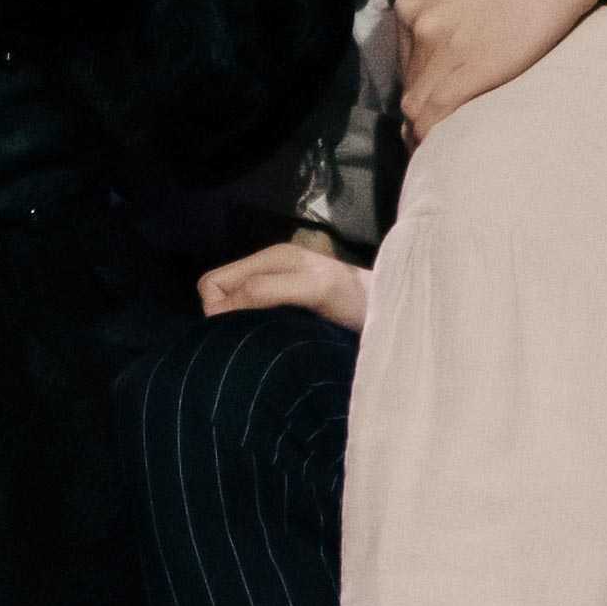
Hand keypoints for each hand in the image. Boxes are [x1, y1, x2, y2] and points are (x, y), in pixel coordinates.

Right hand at [197, 241, 368, 335]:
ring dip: (240, 328)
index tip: (235, 334)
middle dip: (224, 318)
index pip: (212, 282)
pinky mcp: (291, 308)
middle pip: (221, 294)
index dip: (215, 309)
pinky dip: (256, 332)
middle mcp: (270, 270)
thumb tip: (218, 310)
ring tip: (258, 346)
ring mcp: (280, 288)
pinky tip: (270, 345)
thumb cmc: (356, 299)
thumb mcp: (312, 290)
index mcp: (270, 259)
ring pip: (236, 308)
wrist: (393, 312)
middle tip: (246, 342)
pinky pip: (256, 318)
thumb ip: (267, 291)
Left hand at [392, 0, 606, 136]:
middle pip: (409, 88)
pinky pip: (434, 117)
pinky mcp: (466, 65)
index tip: (442, 115)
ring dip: (430, 136)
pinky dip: (437, 141)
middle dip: (426, 118)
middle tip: (447, 142)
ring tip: (450, 153)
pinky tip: (453, 152)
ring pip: (416, 108)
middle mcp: (415, 20)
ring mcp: (437, 42)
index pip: (404, 65)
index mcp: (413, 3)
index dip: (423, 95)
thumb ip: (456, 20)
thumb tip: (463, 56)